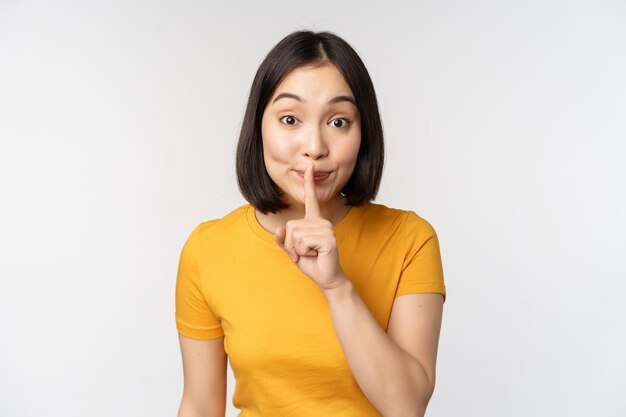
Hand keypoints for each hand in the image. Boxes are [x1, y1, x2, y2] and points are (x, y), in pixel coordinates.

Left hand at [273, 162, 346, 290]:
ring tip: (311, 254)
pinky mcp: (328, 239)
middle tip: (304, 253)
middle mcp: (321, 221)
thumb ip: (283, 240)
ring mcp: (326, 229)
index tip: (309, 167)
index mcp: (314, 221)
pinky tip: (316, 255)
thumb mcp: (292, 250)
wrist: (326, 278)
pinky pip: (302, 242)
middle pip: (291, 226)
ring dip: (297, 250)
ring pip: (295, 235)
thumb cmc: (311, 263)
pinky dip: (303, 253)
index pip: (311, 199)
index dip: (309, 183)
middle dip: (291, 245)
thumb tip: (280, 230)